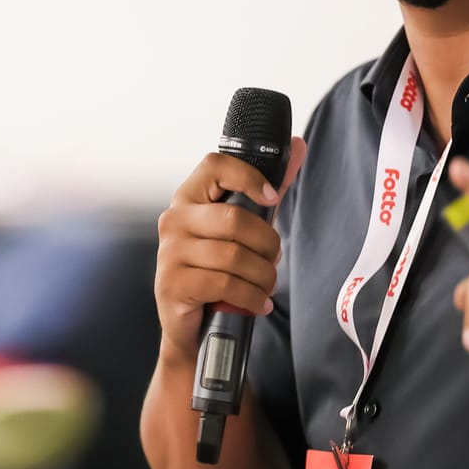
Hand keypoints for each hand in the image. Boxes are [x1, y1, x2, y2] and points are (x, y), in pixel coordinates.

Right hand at [153, 137, 306, 360]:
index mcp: (189, 198)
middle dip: (267, 244)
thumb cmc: (217, 268)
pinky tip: (258, 302)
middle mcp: (174, 220)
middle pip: (235, 219)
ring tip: (267, 286)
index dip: (249, 176)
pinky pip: (225, 284)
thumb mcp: (243, 227)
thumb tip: (299, 145)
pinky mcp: (173, 284)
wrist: (190, 324)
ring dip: (263, 276)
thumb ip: (267, 190)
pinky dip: (251, 296)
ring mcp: (169, 253)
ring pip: (234, 256)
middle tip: (274, 260)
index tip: (271, 197)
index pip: (215, 165)